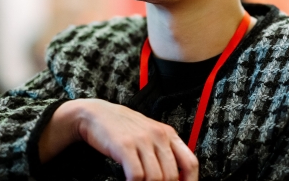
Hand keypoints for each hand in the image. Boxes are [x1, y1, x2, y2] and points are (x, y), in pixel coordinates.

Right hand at [39, 99, 198, 180]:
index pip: (190, 163)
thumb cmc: (124, 128)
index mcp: (169, 134)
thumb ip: (163, 152)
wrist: (98, 114)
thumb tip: (175, 176)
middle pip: (172, 175)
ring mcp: (142, 140)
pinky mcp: (125, 146)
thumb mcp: (150, 135)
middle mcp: (159, 136)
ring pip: (156, 178)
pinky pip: (136, 175)